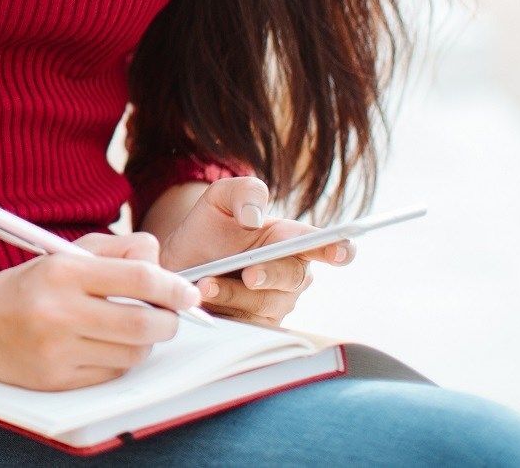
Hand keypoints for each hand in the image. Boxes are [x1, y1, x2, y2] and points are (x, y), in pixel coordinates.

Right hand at [0, 230, 204, 391]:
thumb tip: (167, 269)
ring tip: (131, 328)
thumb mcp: (69, 253)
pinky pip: (111, 373)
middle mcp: (59, 311)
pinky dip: (120, 359)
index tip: (188, 293)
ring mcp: (56, 349)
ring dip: (145, 342)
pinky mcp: (56, 379)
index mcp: (64, 271)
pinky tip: (105, 345)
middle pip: (142, 324)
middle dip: (168, 321)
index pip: (138, 278)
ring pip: (132, 352)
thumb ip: (119, 252)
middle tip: (169, 316)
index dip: (173, 287)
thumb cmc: (33, 284)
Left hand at [153, 177, 353, 327]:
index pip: (324, 244)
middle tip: (249, 274)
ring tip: (205, 285)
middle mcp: (290, 273)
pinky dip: (225, 312)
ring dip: (234, 294)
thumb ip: (244, 193)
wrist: (181, 262)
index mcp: (291, 239)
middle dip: (270, 275)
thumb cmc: (209, 229)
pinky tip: (205, 302)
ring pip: (265, 304)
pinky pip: (247, 323)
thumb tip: (254, 216)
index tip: (338, 252)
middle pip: (293, 277)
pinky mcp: (257, 325)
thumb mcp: (220, 199)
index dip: (338, 248)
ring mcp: (276, 302)